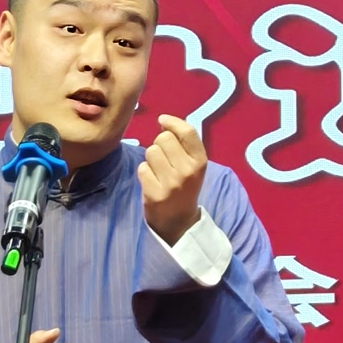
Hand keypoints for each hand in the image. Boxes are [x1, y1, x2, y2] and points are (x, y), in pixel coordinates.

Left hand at [138, 114, 205, 244]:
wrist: (179, 222)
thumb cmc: (185, 186)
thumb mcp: (193, 165)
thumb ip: (184, 144)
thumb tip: (164, 121)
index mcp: (200, 162)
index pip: (187, 132)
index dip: (172, 122)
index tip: (162, 120)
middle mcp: (188, 171)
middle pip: (163, 138)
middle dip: (160, 143)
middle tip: (164, 158)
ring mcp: (171, 184)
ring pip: (150, 151)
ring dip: (151, 158)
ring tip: (158, 171)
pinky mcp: (155, 193)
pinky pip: (142, 168)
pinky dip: (144, 172)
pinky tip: (152, 182)